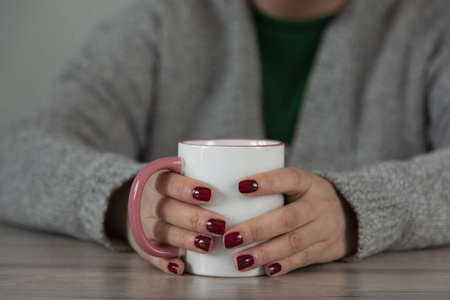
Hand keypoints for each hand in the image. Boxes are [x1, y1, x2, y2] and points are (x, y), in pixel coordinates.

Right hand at [107, 170, 226, 274]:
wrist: (141, 205)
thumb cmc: (171, 190)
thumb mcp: (178, 176)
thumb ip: (202, 176)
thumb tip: (242, 182)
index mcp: (158, 182)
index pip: (168, 182)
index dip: (186, 189)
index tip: (209, 194)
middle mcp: (150, 204)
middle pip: (168, 210)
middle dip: (194, 218)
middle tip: (219, 224)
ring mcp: (146, 226)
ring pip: (163, 232)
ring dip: (186, 239)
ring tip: (207, 244)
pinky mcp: (145, 246)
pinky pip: (152, 256)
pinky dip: (165, 262)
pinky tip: (180, 266)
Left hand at [223, 168, 356, 275]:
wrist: (349, 215)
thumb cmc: (307, 196)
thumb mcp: (297, 184)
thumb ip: (271, 188)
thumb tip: (225, 194)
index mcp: (308, 183)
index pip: (289, 178)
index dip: (267, 182)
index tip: (241, 186)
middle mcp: (318, 205)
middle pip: (288, 217)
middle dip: (257, 229)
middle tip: (230, 237)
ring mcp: (324, 228)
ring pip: (294, 242)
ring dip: (265, 252)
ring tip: (240, 260)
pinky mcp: (325, 249)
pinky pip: (303, 259)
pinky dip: (283, 265)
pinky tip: (265, 270)